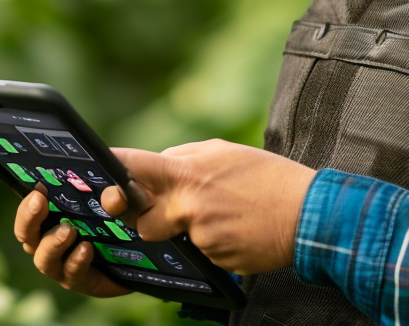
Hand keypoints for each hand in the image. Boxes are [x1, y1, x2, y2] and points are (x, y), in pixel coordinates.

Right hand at [13, 184, 133, 296]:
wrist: (144, 246)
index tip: (37, 188)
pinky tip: (87, 249)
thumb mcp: (120, 193)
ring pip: (43, 258)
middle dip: (28, 218)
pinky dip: (76, 261)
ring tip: (68, 230)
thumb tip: (113, 194)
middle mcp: (50, 239)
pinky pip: (72, 274)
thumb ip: (113, 188)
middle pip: (26, 233)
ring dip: (52, 243)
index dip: (27, 201)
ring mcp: (62, 263)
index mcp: (52, 214)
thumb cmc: (125, 212)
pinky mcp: (81, 280)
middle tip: (39, 202)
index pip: (29, 208)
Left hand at [115, 139, 317, 274]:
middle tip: (167, 211)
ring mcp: (199, 234)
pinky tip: (237, 232)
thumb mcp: (222, 152)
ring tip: (222, 217)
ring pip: (174, 239)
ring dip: (187, 233)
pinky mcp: (214, 257)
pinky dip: (213, 245)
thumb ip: (184, 159)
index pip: (131, 166)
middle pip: (140, 219)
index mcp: (185, 170)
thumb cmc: (266, 176)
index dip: (112, 171)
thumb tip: (160, 166)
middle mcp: (186, 203)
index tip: (102, 176)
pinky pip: (200, 253)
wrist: (307, 212)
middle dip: (147, 218)